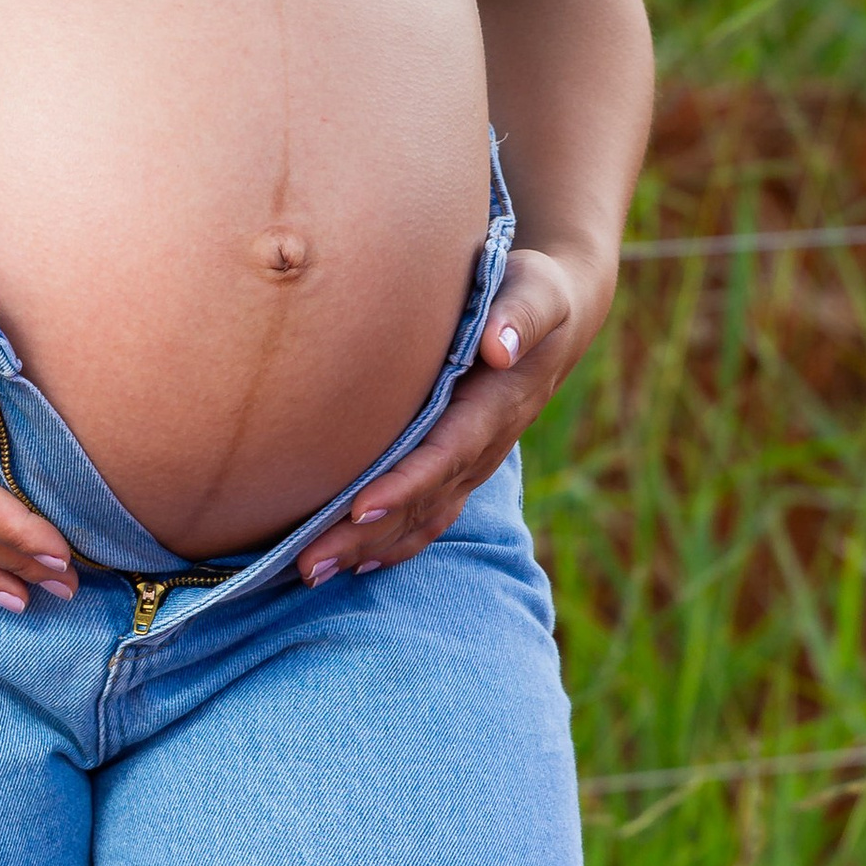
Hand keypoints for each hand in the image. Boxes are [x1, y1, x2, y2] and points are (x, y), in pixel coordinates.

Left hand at [299, 245, 598, 584]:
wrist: (555, 319)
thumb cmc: (531, 294)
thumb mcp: (535, 292)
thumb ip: (521, 314)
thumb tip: (499, 345)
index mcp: (497, 406)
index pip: (446, 454)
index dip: (406, 485)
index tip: (360, 509)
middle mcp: (483, 447)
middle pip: (422, 501)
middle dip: (367, 536)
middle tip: (310, 562)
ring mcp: (471, 464)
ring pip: (420, 518)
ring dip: (369, 550)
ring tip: (313, 573)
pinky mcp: (458, 467)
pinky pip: (427, 516)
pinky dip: (393, 544)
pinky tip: (354, 563)